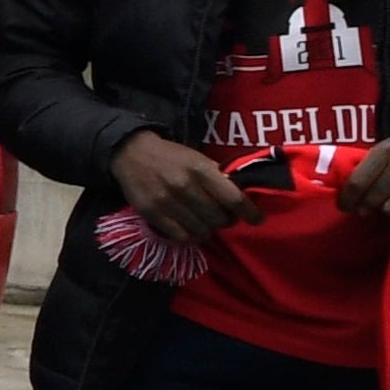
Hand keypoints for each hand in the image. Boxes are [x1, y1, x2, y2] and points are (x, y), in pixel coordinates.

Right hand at [104, 129, 252, 238]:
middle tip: (224, 217)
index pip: (233, 199)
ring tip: (206, 222)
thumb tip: (241, 197)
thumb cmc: (172, 156)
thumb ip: (218, 177)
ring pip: (202, 230)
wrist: (132, 153)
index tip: (257, 219)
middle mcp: (184, 186)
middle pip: (219, 218)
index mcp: (200, 169)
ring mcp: (166, 202)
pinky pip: (181, 236)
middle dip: (226, 220)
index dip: (249, 212)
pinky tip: (192, 229)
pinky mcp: (152, 213)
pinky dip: (191, 236)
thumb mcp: (199, 159)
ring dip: (209, 229)